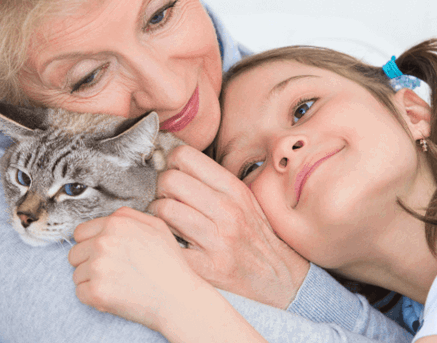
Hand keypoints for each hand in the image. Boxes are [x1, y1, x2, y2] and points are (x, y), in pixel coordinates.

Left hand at [68, 206, 210, 331]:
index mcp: (116, 224)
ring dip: (91, 281)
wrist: (179, 299)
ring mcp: (98, 267)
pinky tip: (113, 296)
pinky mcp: (96, 291)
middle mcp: (103, 242)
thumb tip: (110, 218)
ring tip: (116, 285)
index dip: (90, 245)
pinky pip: (80, 293)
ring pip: (77, 274)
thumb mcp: (157, 227)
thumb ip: (129, 216)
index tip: (102, 255)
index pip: (80, 233)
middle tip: (110, 272)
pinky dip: (93, 298)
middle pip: (74, 253)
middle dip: (88, 263)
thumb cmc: (170, 265)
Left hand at [150, 145, 310, 308]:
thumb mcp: (243, 201)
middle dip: (159, 189)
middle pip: (169, 180)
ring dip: (156, 216)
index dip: (170, 164)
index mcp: (234, 190)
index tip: (173, 177)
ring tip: (165, 223)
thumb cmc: (254, 237)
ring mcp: (218, 240)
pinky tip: (169, 244)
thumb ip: (211, 182)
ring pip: (164, 210)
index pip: (184, 156)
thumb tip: (171, 165)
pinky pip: (168, 245)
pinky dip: (161, 243)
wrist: (279, 280)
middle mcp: (227, 211)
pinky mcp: (208, 268)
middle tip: (165, 201)